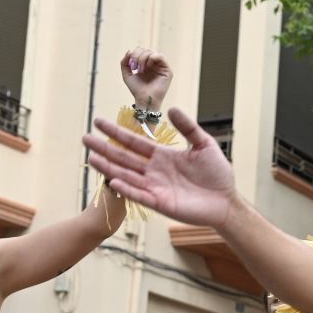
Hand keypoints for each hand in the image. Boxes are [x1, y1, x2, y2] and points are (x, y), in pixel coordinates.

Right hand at [85, 109, 237, 226]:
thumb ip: (188, 128)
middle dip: (105, 148)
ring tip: (91, 157)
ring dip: (109, 167)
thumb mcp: (204, 145)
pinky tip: (113, 180)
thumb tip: (172, 109)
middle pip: (124, 157)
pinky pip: (140, 195)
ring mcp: (155, 187)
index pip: (134, 142)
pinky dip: (127, 189)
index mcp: (162, 155)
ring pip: (126, 176)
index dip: (117, 132)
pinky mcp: (160, 203)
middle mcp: (154, 171)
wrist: (226, 201)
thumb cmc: (217, 174)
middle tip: (85, 138)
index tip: (99, 122)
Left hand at [121, 48, 171, 111]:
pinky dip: (152, 58)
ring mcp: (161, 67)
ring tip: (141, 69)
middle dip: (138, 56)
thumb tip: (129, 51)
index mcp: (146, 64)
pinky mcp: (167, 71)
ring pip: (152, 52)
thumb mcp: (127, 74)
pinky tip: (148, 66)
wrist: (144, 99)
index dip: (134, 54)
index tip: (131, 66)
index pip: (141, 50)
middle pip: (146, 49)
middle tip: (135, 67)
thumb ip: (124, 62)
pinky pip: (161, 56)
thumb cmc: (137, 90)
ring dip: (143, 58)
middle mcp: (154, 64)